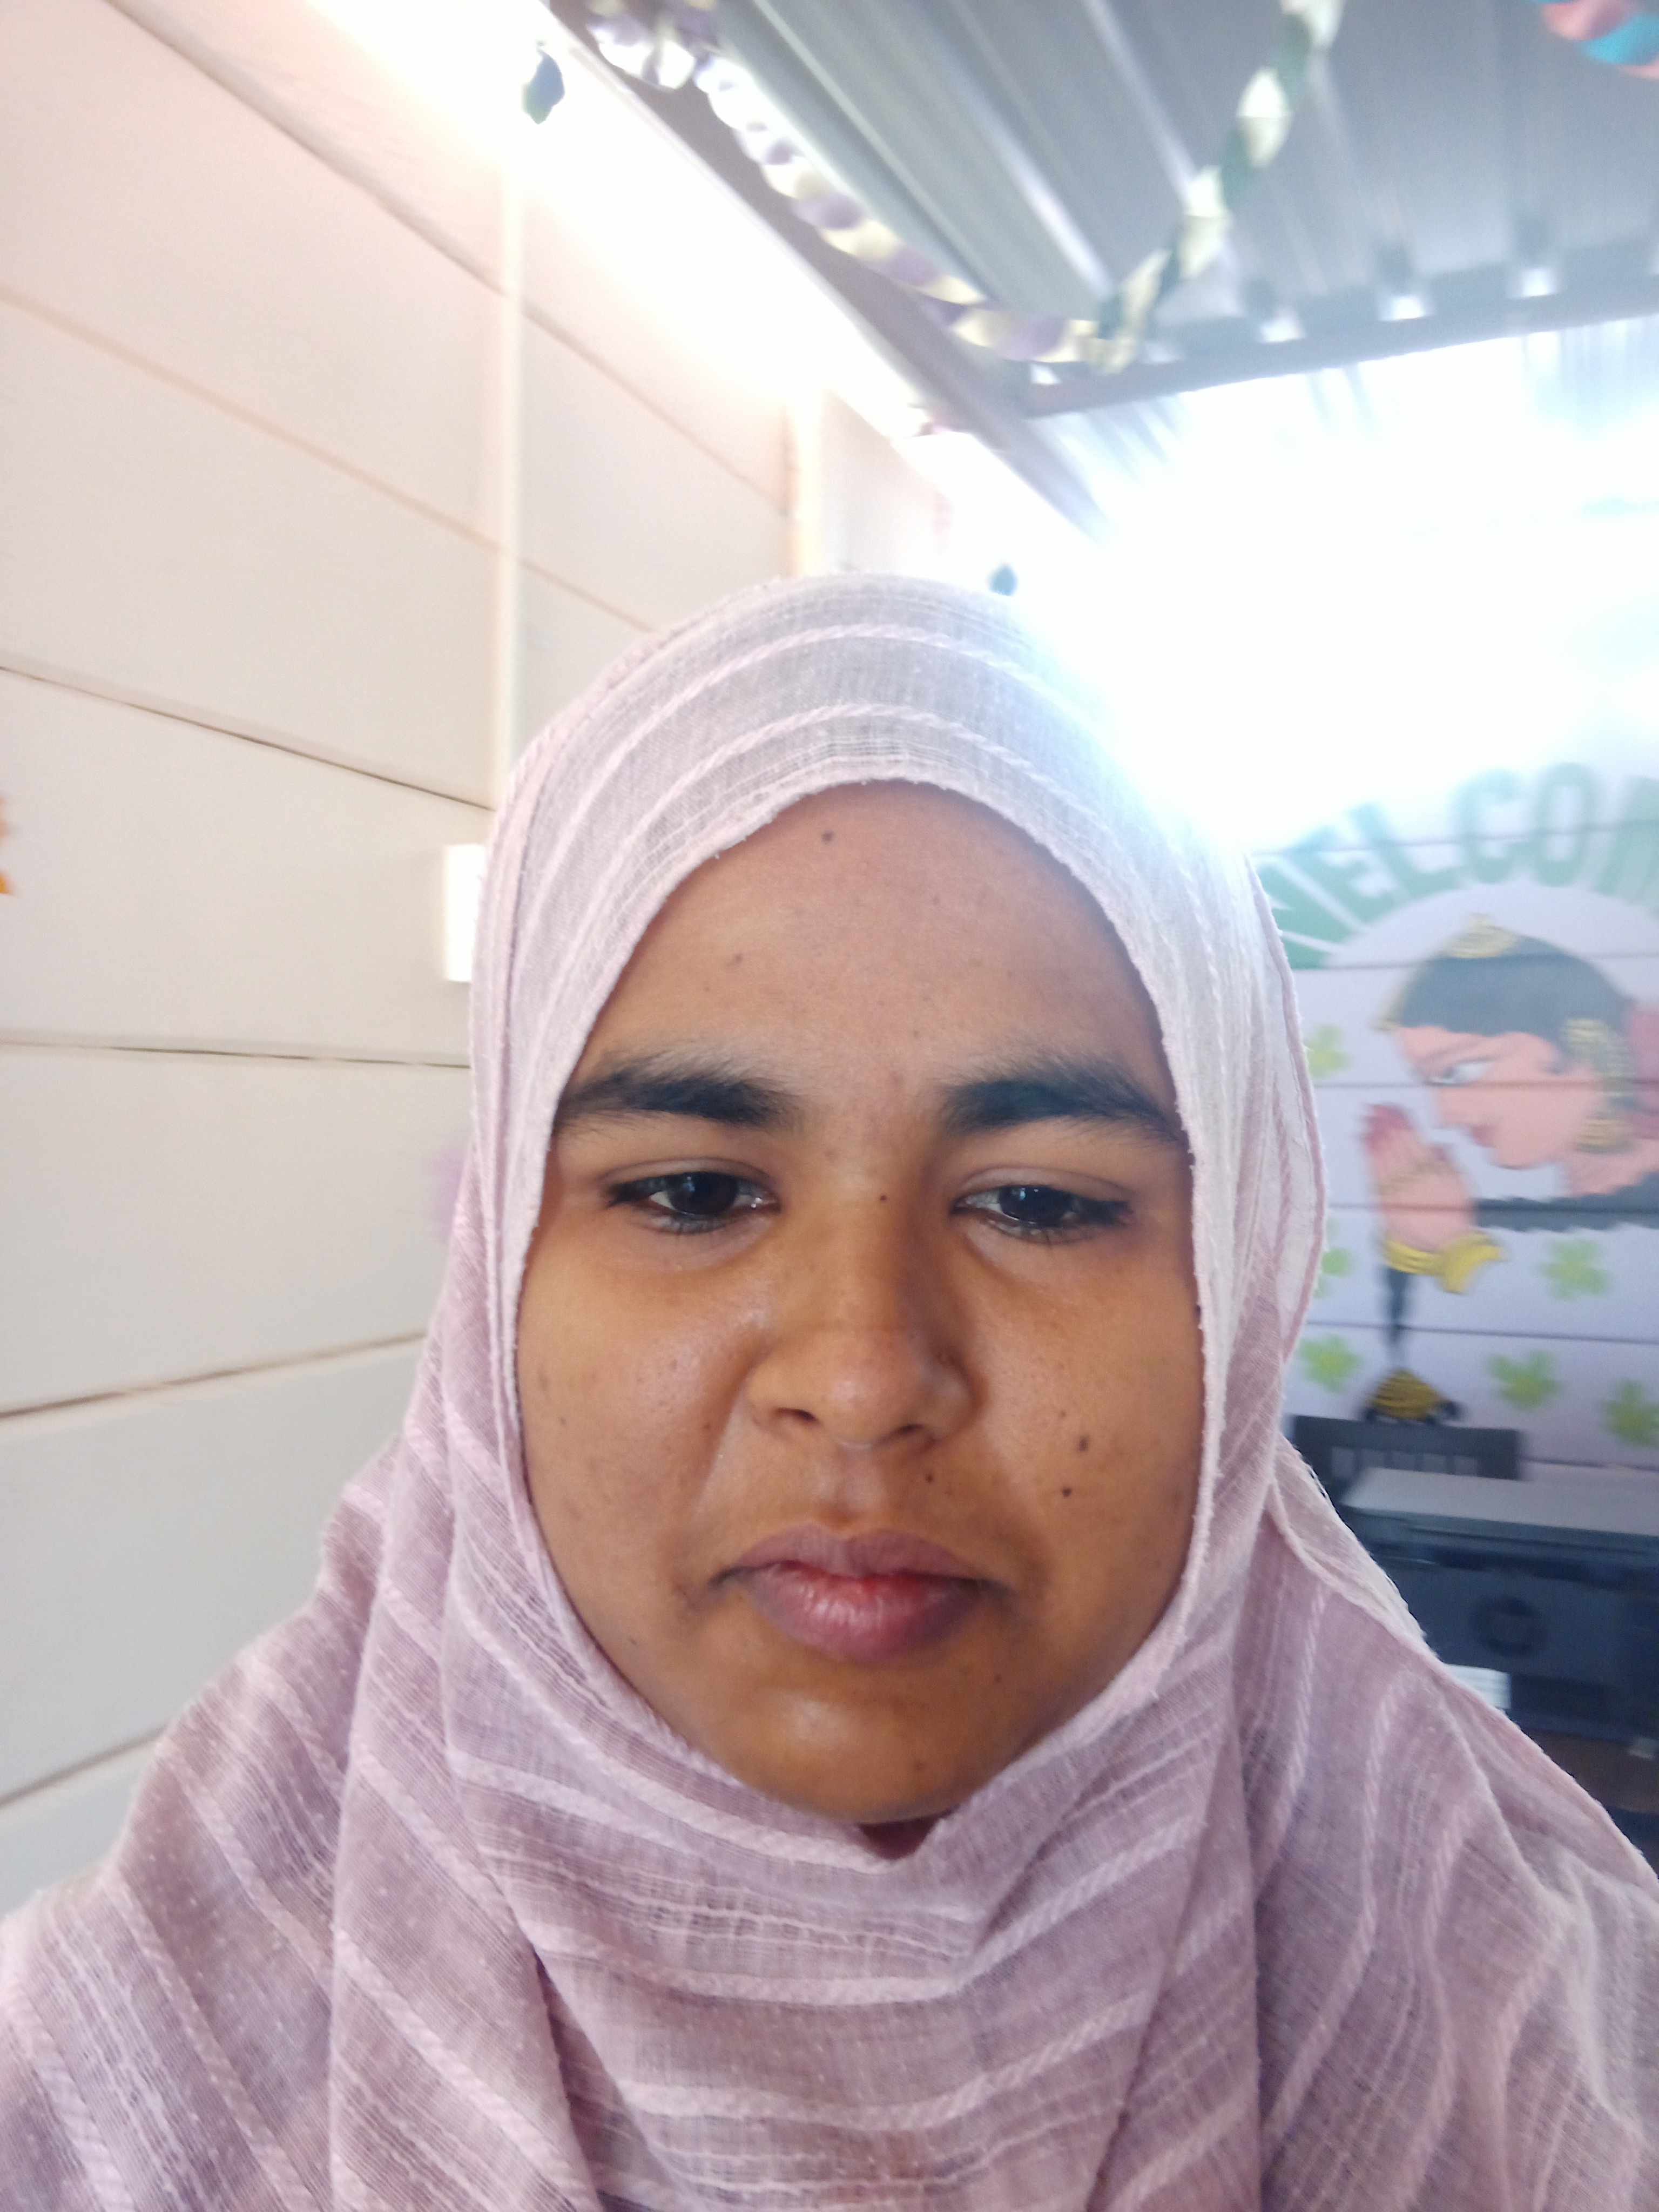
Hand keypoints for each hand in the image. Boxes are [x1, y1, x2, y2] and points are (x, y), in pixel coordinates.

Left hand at [1364, 1104, 1474, 1256]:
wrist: (1443, 1245)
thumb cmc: (1454, 1212)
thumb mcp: (1460, 1184)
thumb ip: (1448, 1162)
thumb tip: (1437, 1144)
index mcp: (1432, 1169)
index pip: (1413, 1138)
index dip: (1399, 1121)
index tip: (1390, 1107)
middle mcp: (1412, 1176)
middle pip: (1394, 1143)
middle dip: (1383, 1123)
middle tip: (1372, 1107)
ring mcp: (1396, 1188)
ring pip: (1382, 1155)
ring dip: (1372, 1135)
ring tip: (1365, 1119)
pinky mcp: (1384, 1200)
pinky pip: (1373, 1173)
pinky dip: (1367, 1155)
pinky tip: (1362, 1141)